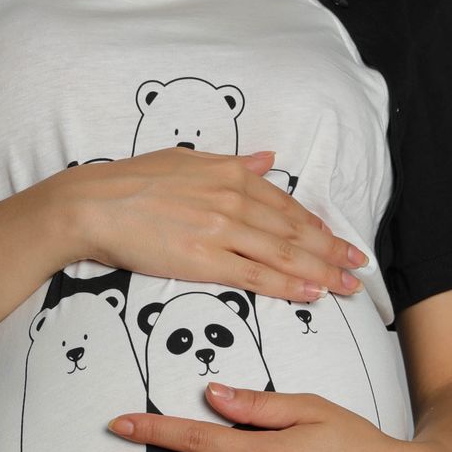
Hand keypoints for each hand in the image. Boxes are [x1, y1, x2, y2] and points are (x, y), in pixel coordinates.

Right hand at [58, 147, 368, 304]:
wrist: (93, 205)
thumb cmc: (132, 181)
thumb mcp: (187, 159)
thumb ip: (233, 163)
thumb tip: (267, 159)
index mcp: (231, 174)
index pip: (286, 205)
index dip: (318, 227)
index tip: (339, 241)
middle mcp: (234, 200)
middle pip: (295, 232)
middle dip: (332, 252)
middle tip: (359, 268)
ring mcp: (221, 231)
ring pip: (284, 255)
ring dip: (320, 272)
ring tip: (345, 286)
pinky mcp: (204, 260)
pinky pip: (257, 276)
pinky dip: (288, 285)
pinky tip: (310, 292)